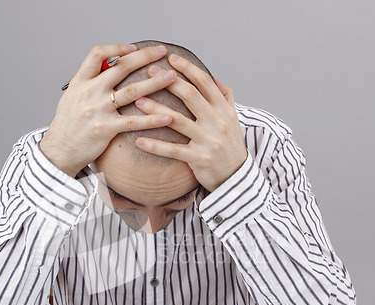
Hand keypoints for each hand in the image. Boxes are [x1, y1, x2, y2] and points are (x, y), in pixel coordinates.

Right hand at [40, 44, 176, 176]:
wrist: (58, 151)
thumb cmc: (67, 126)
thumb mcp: (72, 98)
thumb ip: (88, 84)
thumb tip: (106, 70)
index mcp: (80, 82)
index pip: (97, 54)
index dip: (118, 49)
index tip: (134, 48)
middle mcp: (89, 92)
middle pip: (121, 68)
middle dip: (144, 57)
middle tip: (162, 52)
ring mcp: (97, 110)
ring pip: (132, 92)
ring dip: (155, 83)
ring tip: (172, 77)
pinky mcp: (105, 129)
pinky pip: (134, 122)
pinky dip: (152, 119)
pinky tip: (167, 117)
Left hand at [133, 54, 247, 191]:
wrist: (236, 176)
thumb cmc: (231, 145)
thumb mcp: (233, 119)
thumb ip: (225, 97)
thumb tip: (213, 77)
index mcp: (223, 109)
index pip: (205, 83)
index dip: (187, 69)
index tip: (171, 58)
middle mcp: (217, 122)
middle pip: (190, 96)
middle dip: (168, 82)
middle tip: (149, 72)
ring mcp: (208, 140)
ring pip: (178, 121)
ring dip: (156, 109)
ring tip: (137, 101)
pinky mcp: (199, 159)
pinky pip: (173, 150)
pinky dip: (155, 146)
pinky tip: (139, 141)